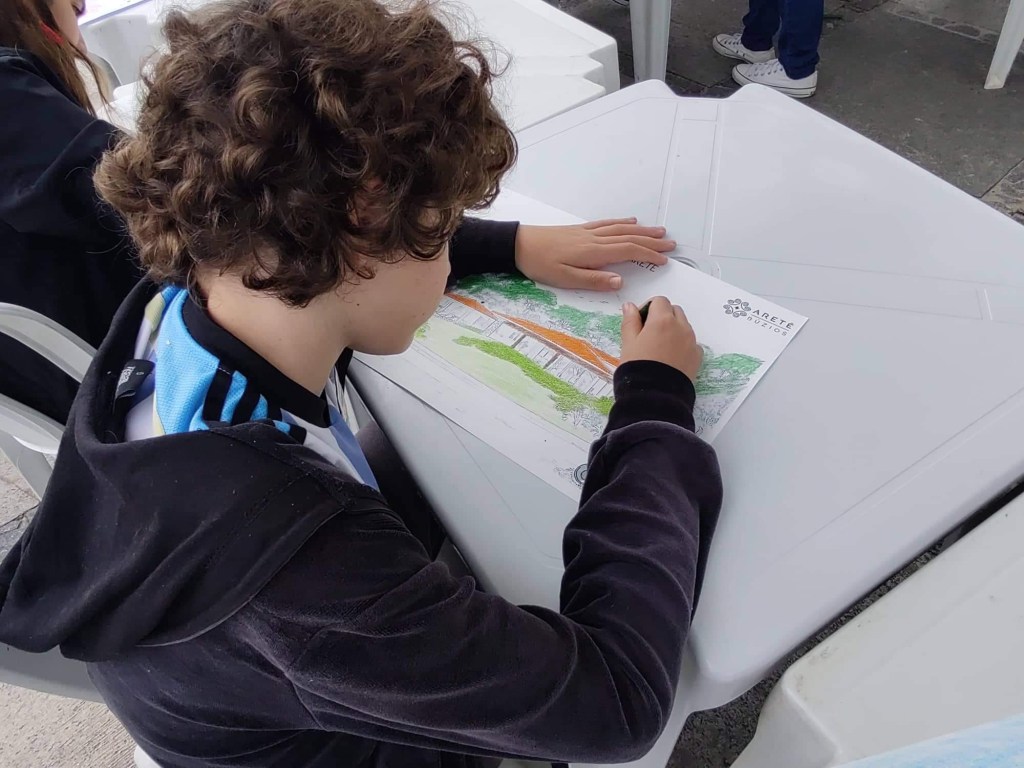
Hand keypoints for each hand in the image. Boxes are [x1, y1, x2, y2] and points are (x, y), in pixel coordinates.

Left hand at [515, 219, 674, 291]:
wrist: (518, 244)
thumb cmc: (540, 264)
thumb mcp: (565, 279)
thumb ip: (594, 280)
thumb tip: (620, 281)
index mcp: (593, 252)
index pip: (628, 251)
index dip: (648, 255)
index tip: (664, 260)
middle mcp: (594, 239)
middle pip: (629, 237)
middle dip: (651, 241)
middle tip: (671, 244)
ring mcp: (587, 232)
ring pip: (621, 228)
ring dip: (642, 230)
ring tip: (659, 231)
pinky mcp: (580, 230)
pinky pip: (607, 223)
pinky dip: (622, 222)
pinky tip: (630, 221)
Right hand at [620, 297, 701, 380]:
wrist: (655, 395)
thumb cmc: (637, 367)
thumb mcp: (628, 343)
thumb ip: (630, 321)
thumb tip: (630, 306)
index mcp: (662, 320)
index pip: (659, 301)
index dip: (648, 308)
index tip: (640, 322)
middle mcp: (681, 327)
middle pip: (674, 311)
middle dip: (663, 316)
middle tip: (649, 334)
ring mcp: (692, 341)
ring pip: (684, 326)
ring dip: (674, 329)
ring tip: (660, 348)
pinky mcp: (697, 356)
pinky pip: (691, 342)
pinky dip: (682, 344)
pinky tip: (671, 358)